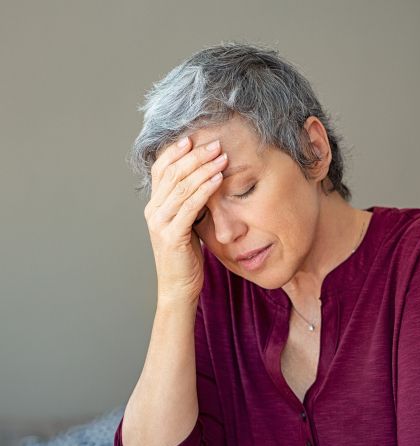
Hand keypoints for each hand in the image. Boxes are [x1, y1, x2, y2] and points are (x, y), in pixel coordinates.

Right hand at [144, 135, 228, 305]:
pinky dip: (205, 189)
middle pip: (172, 174)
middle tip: (216, 144)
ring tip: (221, 157)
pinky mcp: (172, 235)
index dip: (176, 152)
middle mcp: (153, 211)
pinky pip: (190, 206)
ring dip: (203, 169)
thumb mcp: (186, 225)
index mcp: (154, 206)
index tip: (193, 138)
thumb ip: (188, 205)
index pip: (161, 170)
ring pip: (181, 187)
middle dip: (195, 156)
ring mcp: (160, 223)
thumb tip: (204, 182)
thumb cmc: (186, 257)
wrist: (178, 288)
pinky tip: (218, 179)